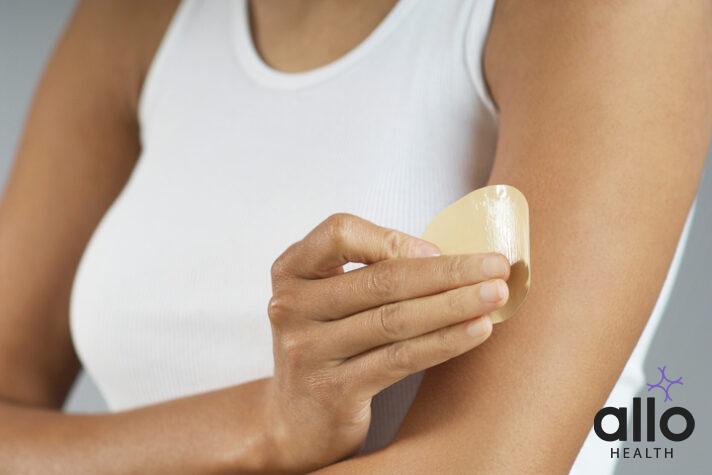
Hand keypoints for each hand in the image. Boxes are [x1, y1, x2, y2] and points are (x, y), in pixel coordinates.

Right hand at [264, 214, 509, 472]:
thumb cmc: (328, 344)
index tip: (437, 249)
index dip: (392, 238)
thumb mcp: (332, 298)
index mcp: (291, 270)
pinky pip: (399, 359)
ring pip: (394, 319)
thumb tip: (450, 259)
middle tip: (496, 266)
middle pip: (379, 279)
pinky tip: (476, 330)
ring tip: (495, 295)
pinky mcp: (332, 389)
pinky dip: (444, 341)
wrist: (296, 419)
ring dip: (453, 304)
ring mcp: (307, 349)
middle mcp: (290, 306)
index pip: (339, 233)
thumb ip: (372, 272)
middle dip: (447, 272)